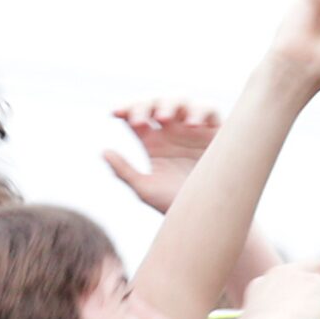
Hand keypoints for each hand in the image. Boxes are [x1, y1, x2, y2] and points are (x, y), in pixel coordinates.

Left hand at [101, 101, 220, 213]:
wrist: (206, 217)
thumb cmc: (175, 206)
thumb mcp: (145, 190)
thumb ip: (124, 171)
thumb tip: (104, 151)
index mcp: (154, 143)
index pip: (137, 115)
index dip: (126, 108)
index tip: (115, 113)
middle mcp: (173, 132)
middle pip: (157, 102)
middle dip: (146, 104)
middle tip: (139, 118)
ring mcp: (194, 131)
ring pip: (182, 101)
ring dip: (171, 103)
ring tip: (163, 117)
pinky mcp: (216, 134)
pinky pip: (210, 110)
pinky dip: (200, 110)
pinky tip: (192, 125)